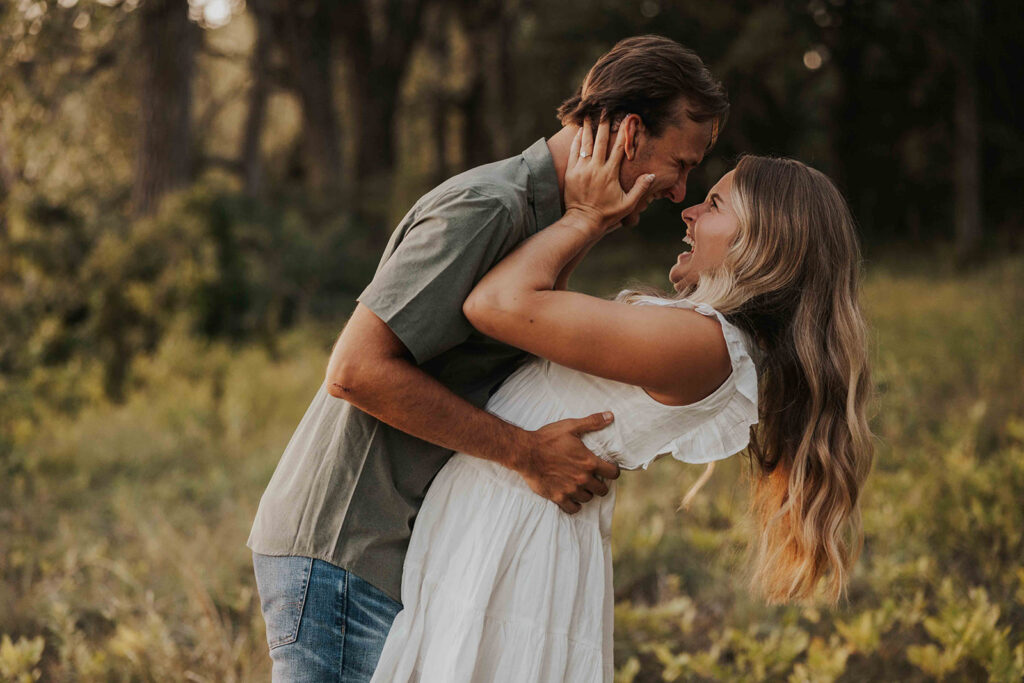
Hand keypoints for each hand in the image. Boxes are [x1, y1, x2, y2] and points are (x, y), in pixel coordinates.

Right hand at [513, 412, 620, 513]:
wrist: (526, 452)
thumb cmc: (548, 438)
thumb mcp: (571, 426)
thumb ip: (592, 422)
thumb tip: (610, 416)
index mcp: (589, 462)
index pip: (613, 473)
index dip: (613, 471)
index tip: (608, 469)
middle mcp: (583, 478)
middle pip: (602, 489)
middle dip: (600, 484)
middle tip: (593, 478)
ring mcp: (571, 489)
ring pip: (588, 498)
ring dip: (586, 492)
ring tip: (581, 486)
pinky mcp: (558, 497)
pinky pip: (573, 509)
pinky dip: (574, 505)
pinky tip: (572, 498)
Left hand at [564, 118, 655, 235]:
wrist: (582, 222)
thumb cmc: (607, 214)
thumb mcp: (627, 204)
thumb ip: (640, 189)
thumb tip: (651, 175)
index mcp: (610, 173)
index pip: (619, 147)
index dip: (624, 131)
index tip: (627, 118)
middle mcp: (596, 168)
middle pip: (601, 140)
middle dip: (604, 123)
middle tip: (605, 108)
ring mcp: (582, 169)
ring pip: (585, 143)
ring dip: (587, 128)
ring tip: (588, 114)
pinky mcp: (571, 172)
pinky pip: (574, 152)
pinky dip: (576, 141)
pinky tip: (578, 132)